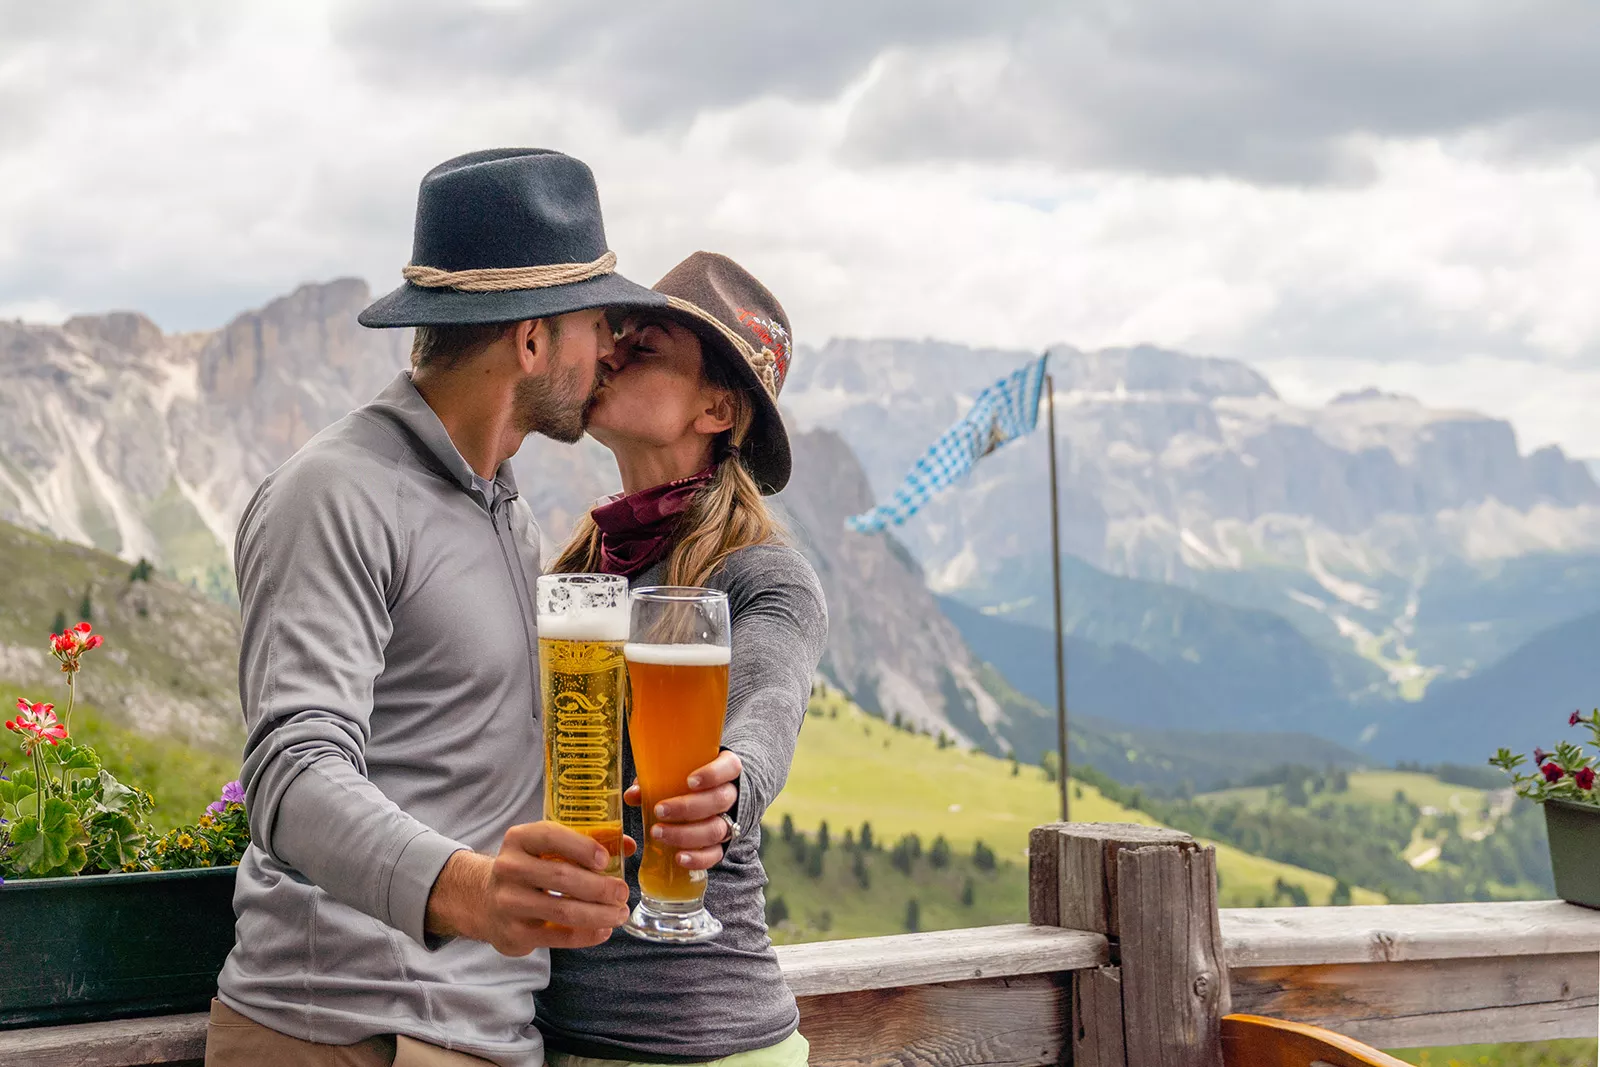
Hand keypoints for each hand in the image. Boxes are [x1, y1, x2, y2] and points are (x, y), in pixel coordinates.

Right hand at [425, 821, 631, 955]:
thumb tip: (628, 845)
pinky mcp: (515, 933)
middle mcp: (509, 868)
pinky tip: (604, 930)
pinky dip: (587, 935)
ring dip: (599, 914)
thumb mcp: (544, 849)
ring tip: (620, 913)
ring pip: (563, 910)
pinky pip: (558, 937)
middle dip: (600, 887)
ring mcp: (509, 903)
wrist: (484, 900)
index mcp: (519, 839)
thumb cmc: (530, 869)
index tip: (606, 859)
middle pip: (562, 877)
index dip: (581, 847)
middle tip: (623, 892)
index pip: (550, 836)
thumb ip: (584, 843)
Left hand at [624, 750, 741, 871]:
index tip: (689, 781)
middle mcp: (731, 795)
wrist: (712, 797)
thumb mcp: (678, 773)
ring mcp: (729, 820)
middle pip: (718, 801)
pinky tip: (679, 857)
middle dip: (687, 807)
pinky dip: (697, 858)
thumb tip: (633, 794)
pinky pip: (715, 854)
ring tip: (659, 834)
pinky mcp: (723, 844)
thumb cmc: (690, 780)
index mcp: (726, 770)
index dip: (712, 775)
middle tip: (659, 810)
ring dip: (686, 834)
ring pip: (716, 829)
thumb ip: (657, 780)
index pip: (729, 768)